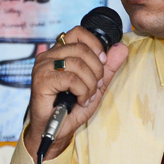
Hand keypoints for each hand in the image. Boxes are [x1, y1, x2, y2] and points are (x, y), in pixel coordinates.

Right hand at [23, 27, 127, 160]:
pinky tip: (79, 101)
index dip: (95, 45)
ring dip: (89, 84)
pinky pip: (71, 79)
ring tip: (86, 97)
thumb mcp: (95, 85)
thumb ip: (108, 67)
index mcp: (59, 52)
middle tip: (95, 87)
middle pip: (82, 49)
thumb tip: (122, 47)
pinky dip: (82, 92)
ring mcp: (42, 67)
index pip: (78, 32)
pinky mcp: (41, 80)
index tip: (102, 63)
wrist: (54, 130)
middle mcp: (48, 56)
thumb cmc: (71, 107)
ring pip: (78, 64)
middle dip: (96, 70)